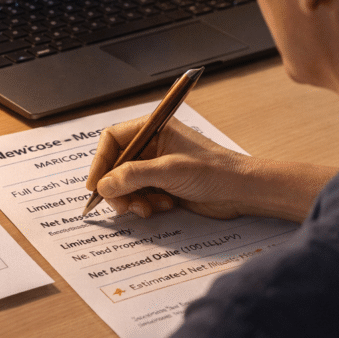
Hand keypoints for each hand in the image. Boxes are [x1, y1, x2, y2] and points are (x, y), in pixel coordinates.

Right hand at [86, 117, 337, 221]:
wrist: (242, 191)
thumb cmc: (214, 171)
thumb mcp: (168, 171)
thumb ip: (132, 176)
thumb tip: (103, 185)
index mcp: (153, 128)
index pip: (112, 139)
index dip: (100, 162)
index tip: (95, 185)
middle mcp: (152, 145)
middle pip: (116, 165)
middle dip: (117, 187)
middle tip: (123, 205)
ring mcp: (158, 166)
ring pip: (126, 184)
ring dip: (132, 199)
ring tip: (147, 208)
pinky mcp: (164, 185)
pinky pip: (140, 195)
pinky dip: (145, 204)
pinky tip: (163, 206)